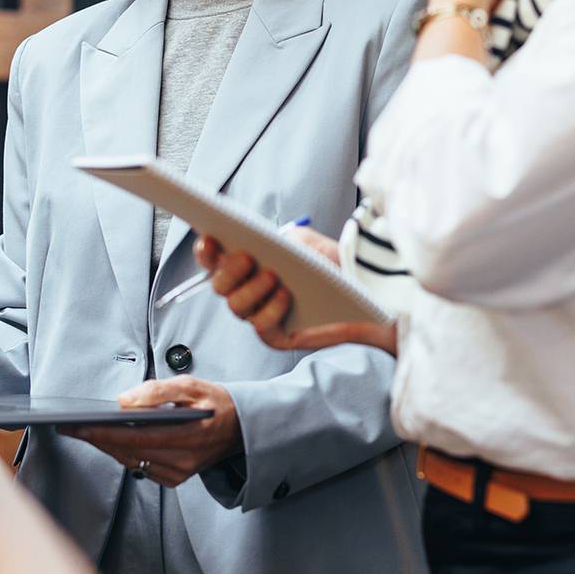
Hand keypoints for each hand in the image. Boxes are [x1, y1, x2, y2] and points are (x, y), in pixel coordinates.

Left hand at [59, 377, 241, 487]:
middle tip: (70, 427)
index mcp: (188, 435)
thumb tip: (124, 401)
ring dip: (107, 446)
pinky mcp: (176, 478)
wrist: (242, 428)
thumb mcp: (192, 385)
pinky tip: (112, 440)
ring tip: (84, 431)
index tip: (77, 425)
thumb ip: (157, 391)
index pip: (134, 436)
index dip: (102, 431)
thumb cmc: (217, 402)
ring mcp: (179, 473)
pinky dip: (124, 453)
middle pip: (128, 451)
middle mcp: (183, 460)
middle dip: (97, 438)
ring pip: (132, 461)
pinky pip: (141, 466)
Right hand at [195, 236, 397, 355]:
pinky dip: (270, 310)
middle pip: (220, 286)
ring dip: (251, 290)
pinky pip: (261, 327)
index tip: (211, 237)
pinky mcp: (277, 336)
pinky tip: (285, 296)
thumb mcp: (305, 242)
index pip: (215, 260)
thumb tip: (256, 239)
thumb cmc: (335, 266)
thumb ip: (279, 238)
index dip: (207, 251)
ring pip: (236, 307)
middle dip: (229, 271)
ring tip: (273, 276)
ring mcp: (261, 314)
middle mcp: (249, 291)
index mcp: (249, 266)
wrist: (368, 294)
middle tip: (247, 257)